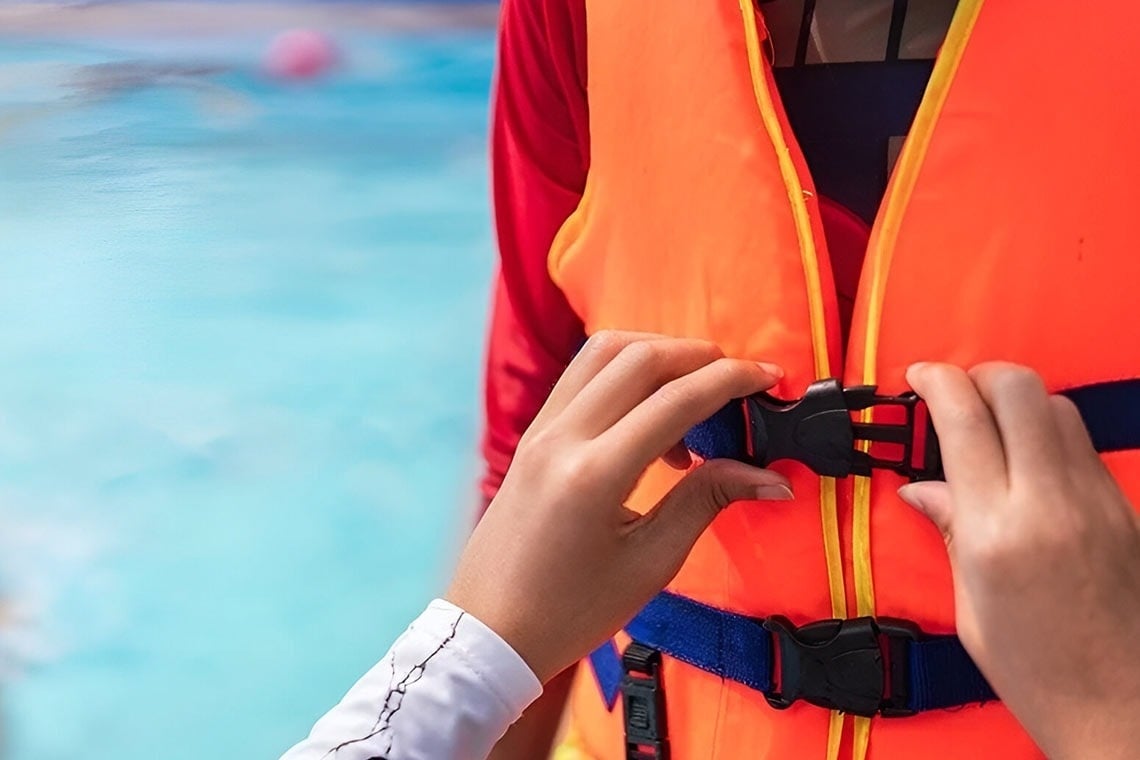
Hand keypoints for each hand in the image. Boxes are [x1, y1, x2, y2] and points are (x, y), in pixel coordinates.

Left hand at [446, 332, 790, 682]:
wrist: (489, 631)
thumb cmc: (569, 612)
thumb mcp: (650, 564)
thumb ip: (708, 501)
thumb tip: (769, 477)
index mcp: (594, 475)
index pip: (676, 399)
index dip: (732, 379)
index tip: (769, 378)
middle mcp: (561, 439)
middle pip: (639, 356)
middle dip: (699, 355)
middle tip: (738, 381)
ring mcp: (539, 432)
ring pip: (603, 352)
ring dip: (658, 354)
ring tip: (694, 397)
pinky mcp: (531, 436)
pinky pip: (581, 376)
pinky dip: (624, 374)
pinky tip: (652, 418)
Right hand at [900, 362, 1139, 759]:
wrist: (1121, 710)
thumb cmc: (1040, 672)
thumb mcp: (970, 605)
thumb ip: (950, 531)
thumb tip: (923, 489)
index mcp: (996, 533)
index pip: (964, 420)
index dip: (936, 381)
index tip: (919, 377)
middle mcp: (1050, 506)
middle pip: (1021, 389)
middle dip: (981, 375)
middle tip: (957, 392)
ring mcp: (1096, 504)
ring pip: (1059, 407)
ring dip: (1020, 403)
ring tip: (994, 429)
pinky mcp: (1124, 511)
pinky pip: (1084, 447)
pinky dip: (1051, 436)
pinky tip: (1030, 464)